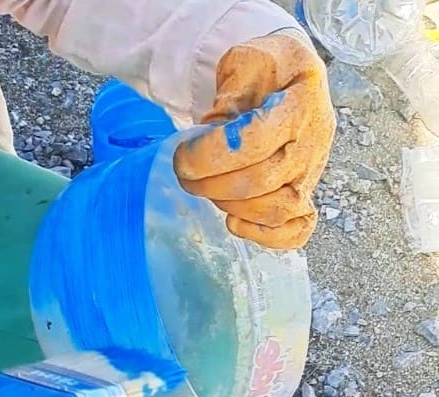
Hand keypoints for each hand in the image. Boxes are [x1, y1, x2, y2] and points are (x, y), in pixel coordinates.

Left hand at [173, 34, 334, 249]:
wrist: (296, 76)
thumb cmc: (268, 69)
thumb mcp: (246, 60)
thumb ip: (232, 90)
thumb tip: (216, 130)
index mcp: (302, 100)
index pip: (253, 141)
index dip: (211, 155)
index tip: (183, 155)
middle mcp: (314, 140)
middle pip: (261, 181)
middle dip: (212, 184)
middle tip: (186, 175)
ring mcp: (313, 172)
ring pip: (276, 209)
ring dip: (232, 207)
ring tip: (208, 190)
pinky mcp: (308, 193)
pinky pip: (297, 230)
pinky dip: (264, 236)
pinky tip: (234, 222)